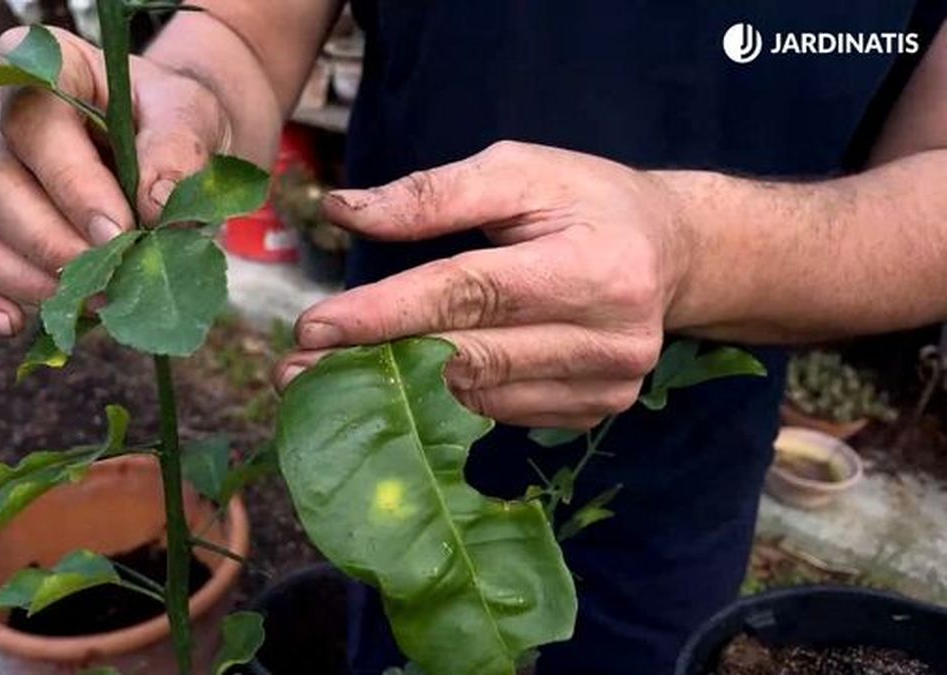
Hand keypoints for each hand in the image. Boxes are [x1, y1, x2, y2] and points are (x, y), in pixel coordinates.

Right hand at [0, 27, 230, 336]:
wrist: (170, 147)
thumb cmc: (172, 120)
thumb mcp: (192, 114)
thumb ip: (179, 148)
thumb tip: (155, 206)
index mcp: (41, 69)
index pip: (32, 122)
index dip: (72, 184)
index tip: (120, 229)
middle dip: (55, 245)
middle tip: (113, 278)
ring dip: (33, 281)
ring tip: (97, 301)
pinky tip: (13, 325)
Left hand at [274, 141, 691, 428]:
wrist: (672, 252)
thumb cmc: (587, 200)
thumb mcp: (518, 171)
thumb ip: (432, 193)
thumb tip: (343, 210)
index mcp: (592, 265)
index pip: (470, 292)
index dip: (387, 312)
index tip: (314, 328)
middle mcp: (608, 336)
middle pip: (466, 356)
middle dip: (374, 362)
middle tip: (296, 371)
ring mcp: (606, 384)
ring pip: (476, 397)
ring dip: (400, 391)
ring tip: (332, 379)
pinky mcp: (595, 412)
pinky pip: (499, 413)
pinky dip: (446, 401)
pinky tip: (404, 389)